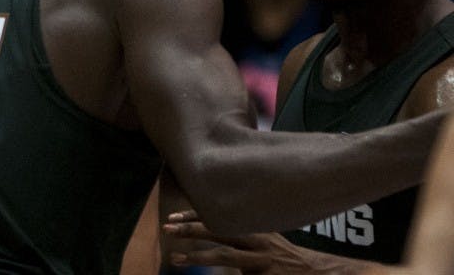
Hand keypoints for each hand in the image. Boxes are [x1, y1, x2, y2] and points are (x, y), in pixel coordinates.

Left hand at [164, 211, 370, 273]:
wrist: (319, 273)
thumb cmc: (285, 259)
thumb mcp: (263, 242)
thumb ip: (240, 241)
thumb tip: (211, 238)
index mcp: (255, 229)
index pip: (221, 218)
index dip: (196, 216)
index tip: (173, 217)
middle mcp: (257, 242)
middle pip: (219, 232)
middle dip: (191, 230)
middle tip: (166, 229)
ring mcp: (262, 261)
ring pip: (224, 257)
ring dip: (197, 257)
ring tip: (174, 259)